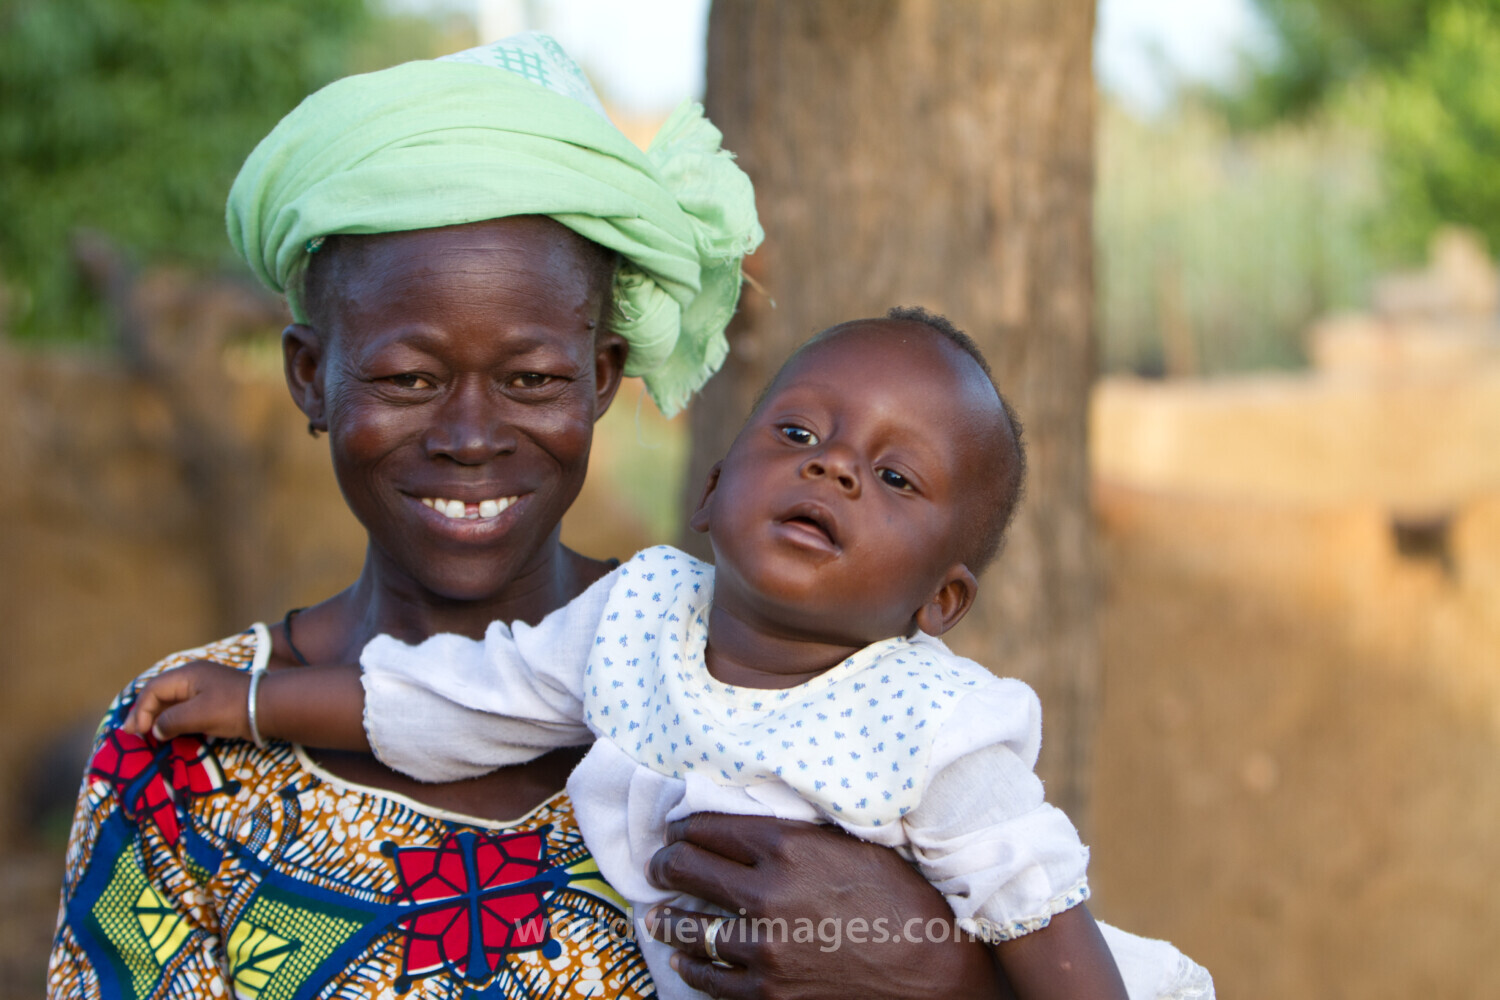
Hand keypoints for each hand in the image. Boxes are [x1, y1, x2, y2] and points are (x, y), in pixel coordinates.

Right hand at [123, 661, 250, 741]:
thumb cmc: (232, 708)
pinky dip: (173, 720)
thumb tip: (155, 729)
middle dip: (144, 713)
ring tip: (145, 735)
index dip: (140, 710)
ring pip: (172, 702)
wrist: (269, 708)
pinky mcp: (213, 701)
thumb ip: (171, 721)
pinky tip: (168, 733)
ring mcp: (204, 689)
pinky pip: (185, 708)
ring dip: (157, 717)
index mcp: (188, 674)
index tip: (136, 732)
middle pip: (160, 693)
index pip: (153, 689)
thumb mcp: (198, 715)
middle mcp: (194, 677)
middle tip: (131, 734)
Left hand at [646, 814, 1010, 999]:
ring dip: (668, 919)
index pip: (707, 827)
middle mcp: (766, 892)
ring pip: (687, 928)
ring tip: (659, 915)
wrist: (931, 967)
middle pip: (686, 869)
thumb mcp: (850, 845)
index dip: (683, 827)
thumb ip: (796, 834)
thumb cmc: (901, 899)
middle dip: (665, 864)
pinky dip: (691, 966)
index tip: (676, 831)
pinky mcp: (767, 991)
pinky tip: (685, 959)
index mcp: (787, 846)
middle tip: (661, 865)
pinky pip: (709, 977)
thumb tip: (750, 822)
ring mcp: (763, 947)